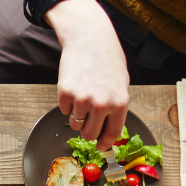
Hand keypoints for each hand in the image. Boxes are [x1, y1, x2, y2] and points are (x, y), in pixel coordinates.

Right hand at [46, 0, 129, 148]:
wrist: (90, 39)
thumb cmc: (107, 59)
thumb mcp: (121, 83)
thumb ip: (116, 107)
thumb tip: (108, 130)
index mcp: (119, 103)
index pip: (112, 133)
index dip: (104, 143)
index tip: (100, 146)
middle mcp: (101, 104)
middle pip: (89, 134)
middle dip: (88, 130)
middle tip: (87, 120)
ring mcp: (82, 99)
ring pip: (75, 123)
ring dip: (77, 115)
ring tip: (83, 96)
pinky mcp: (65, 93)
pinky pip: (64, 111)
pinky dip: (67, 104)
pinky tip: (74, 87)